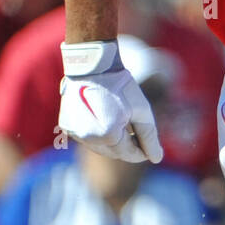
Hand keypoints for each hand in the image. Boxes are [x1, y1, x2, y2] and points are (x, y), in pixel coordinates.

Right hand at [59, 41, 162, 162]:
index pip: (130, 154)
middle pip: (115, 153)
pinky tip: (106, 120)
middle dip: (128, 148)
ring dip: (113, 143)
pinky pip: (87, 139)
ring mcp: (76, 134)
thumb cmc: (120, 86)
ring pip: (100, 148)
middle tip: (138, 134)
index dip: (143, 152)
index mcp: (109, 135)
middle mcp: (89, 138)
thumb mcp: (142, 110)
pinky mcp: (68, 127)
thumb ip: (150, 136)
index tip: (151, 147)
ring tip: (122, 125)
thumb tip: (156, 159)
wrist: (92, 65)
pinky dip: (98, 135)